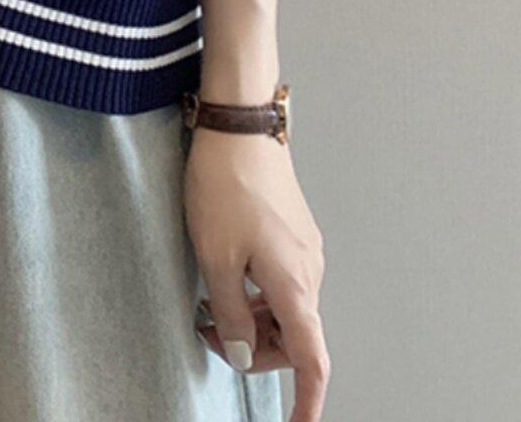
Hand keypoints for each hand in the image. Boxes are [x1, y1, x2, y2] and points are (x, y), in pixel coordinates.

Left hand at [183, 127, 329, 421]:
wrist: (239, 127)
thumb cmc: (226, 184)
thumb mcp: (215, 257)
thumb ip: (230, 315)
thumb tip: (245, 356)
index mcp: (295, 285)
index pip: (313, 361)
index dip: (307, 402)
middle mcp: (310, 270)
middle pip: (294, 337)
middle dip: (256, 350)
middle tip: (207, 335)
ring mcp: (305, 249)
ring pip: (286, 308)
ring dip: (252, 319)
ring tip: (208, 306)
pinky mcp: (294, 232)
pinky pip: (282, 281)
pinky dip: (256, 293)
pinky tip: (224, 276)